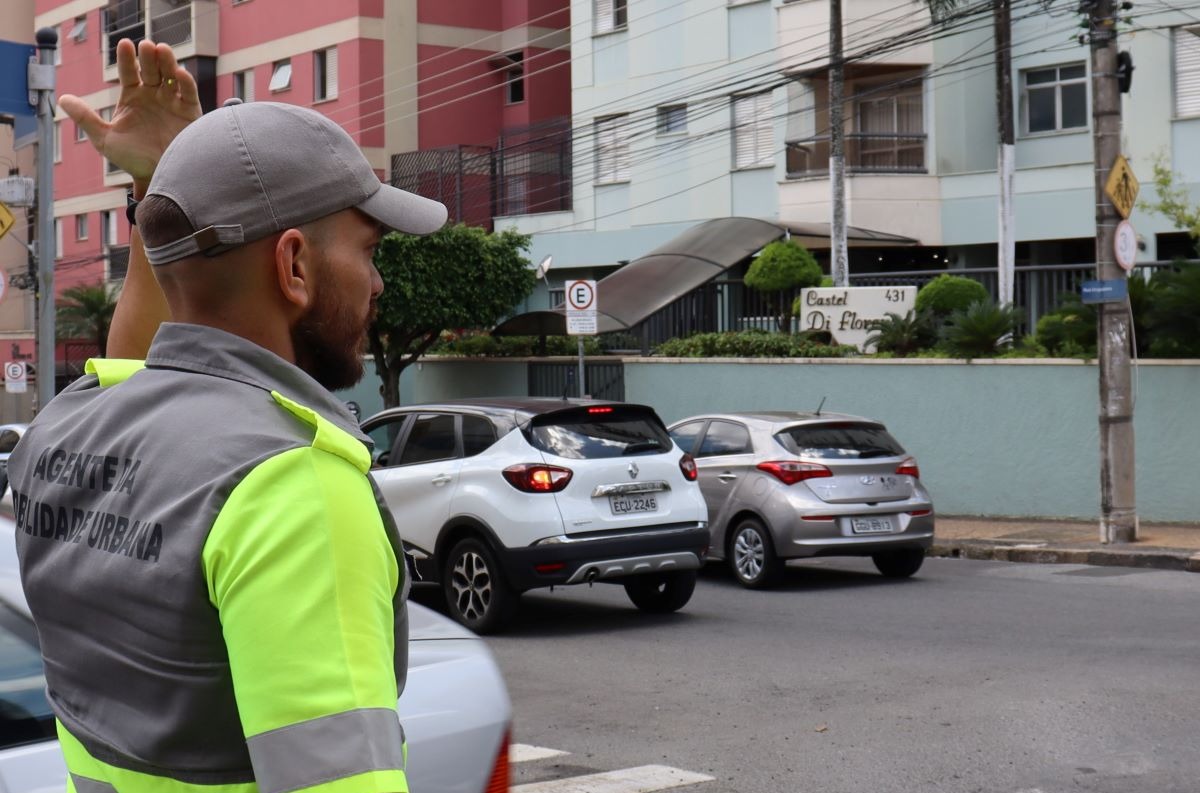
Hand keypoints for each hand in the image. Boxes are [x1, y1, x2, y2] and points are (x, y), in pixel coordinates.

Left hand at [59, 39, 200, 196]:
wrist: (159, 178)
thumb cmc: (132, 160)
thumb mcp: (105, 139)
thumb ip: (86, 118)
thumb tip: (62, 99)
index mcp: (133, 98)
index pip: (128, 72)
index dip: (127, 59)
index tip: (125, 44)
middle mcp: (153, 97)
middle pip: (151, 70)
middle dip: (149, 57)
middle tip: (146, 46)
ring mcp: (172, 103)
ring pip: (171, 76)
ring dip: (168, 62)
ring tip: (162, 50)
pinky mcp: (190, 113)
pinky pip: (189, 94)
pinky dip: (186, 82)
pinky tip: (179, 73)